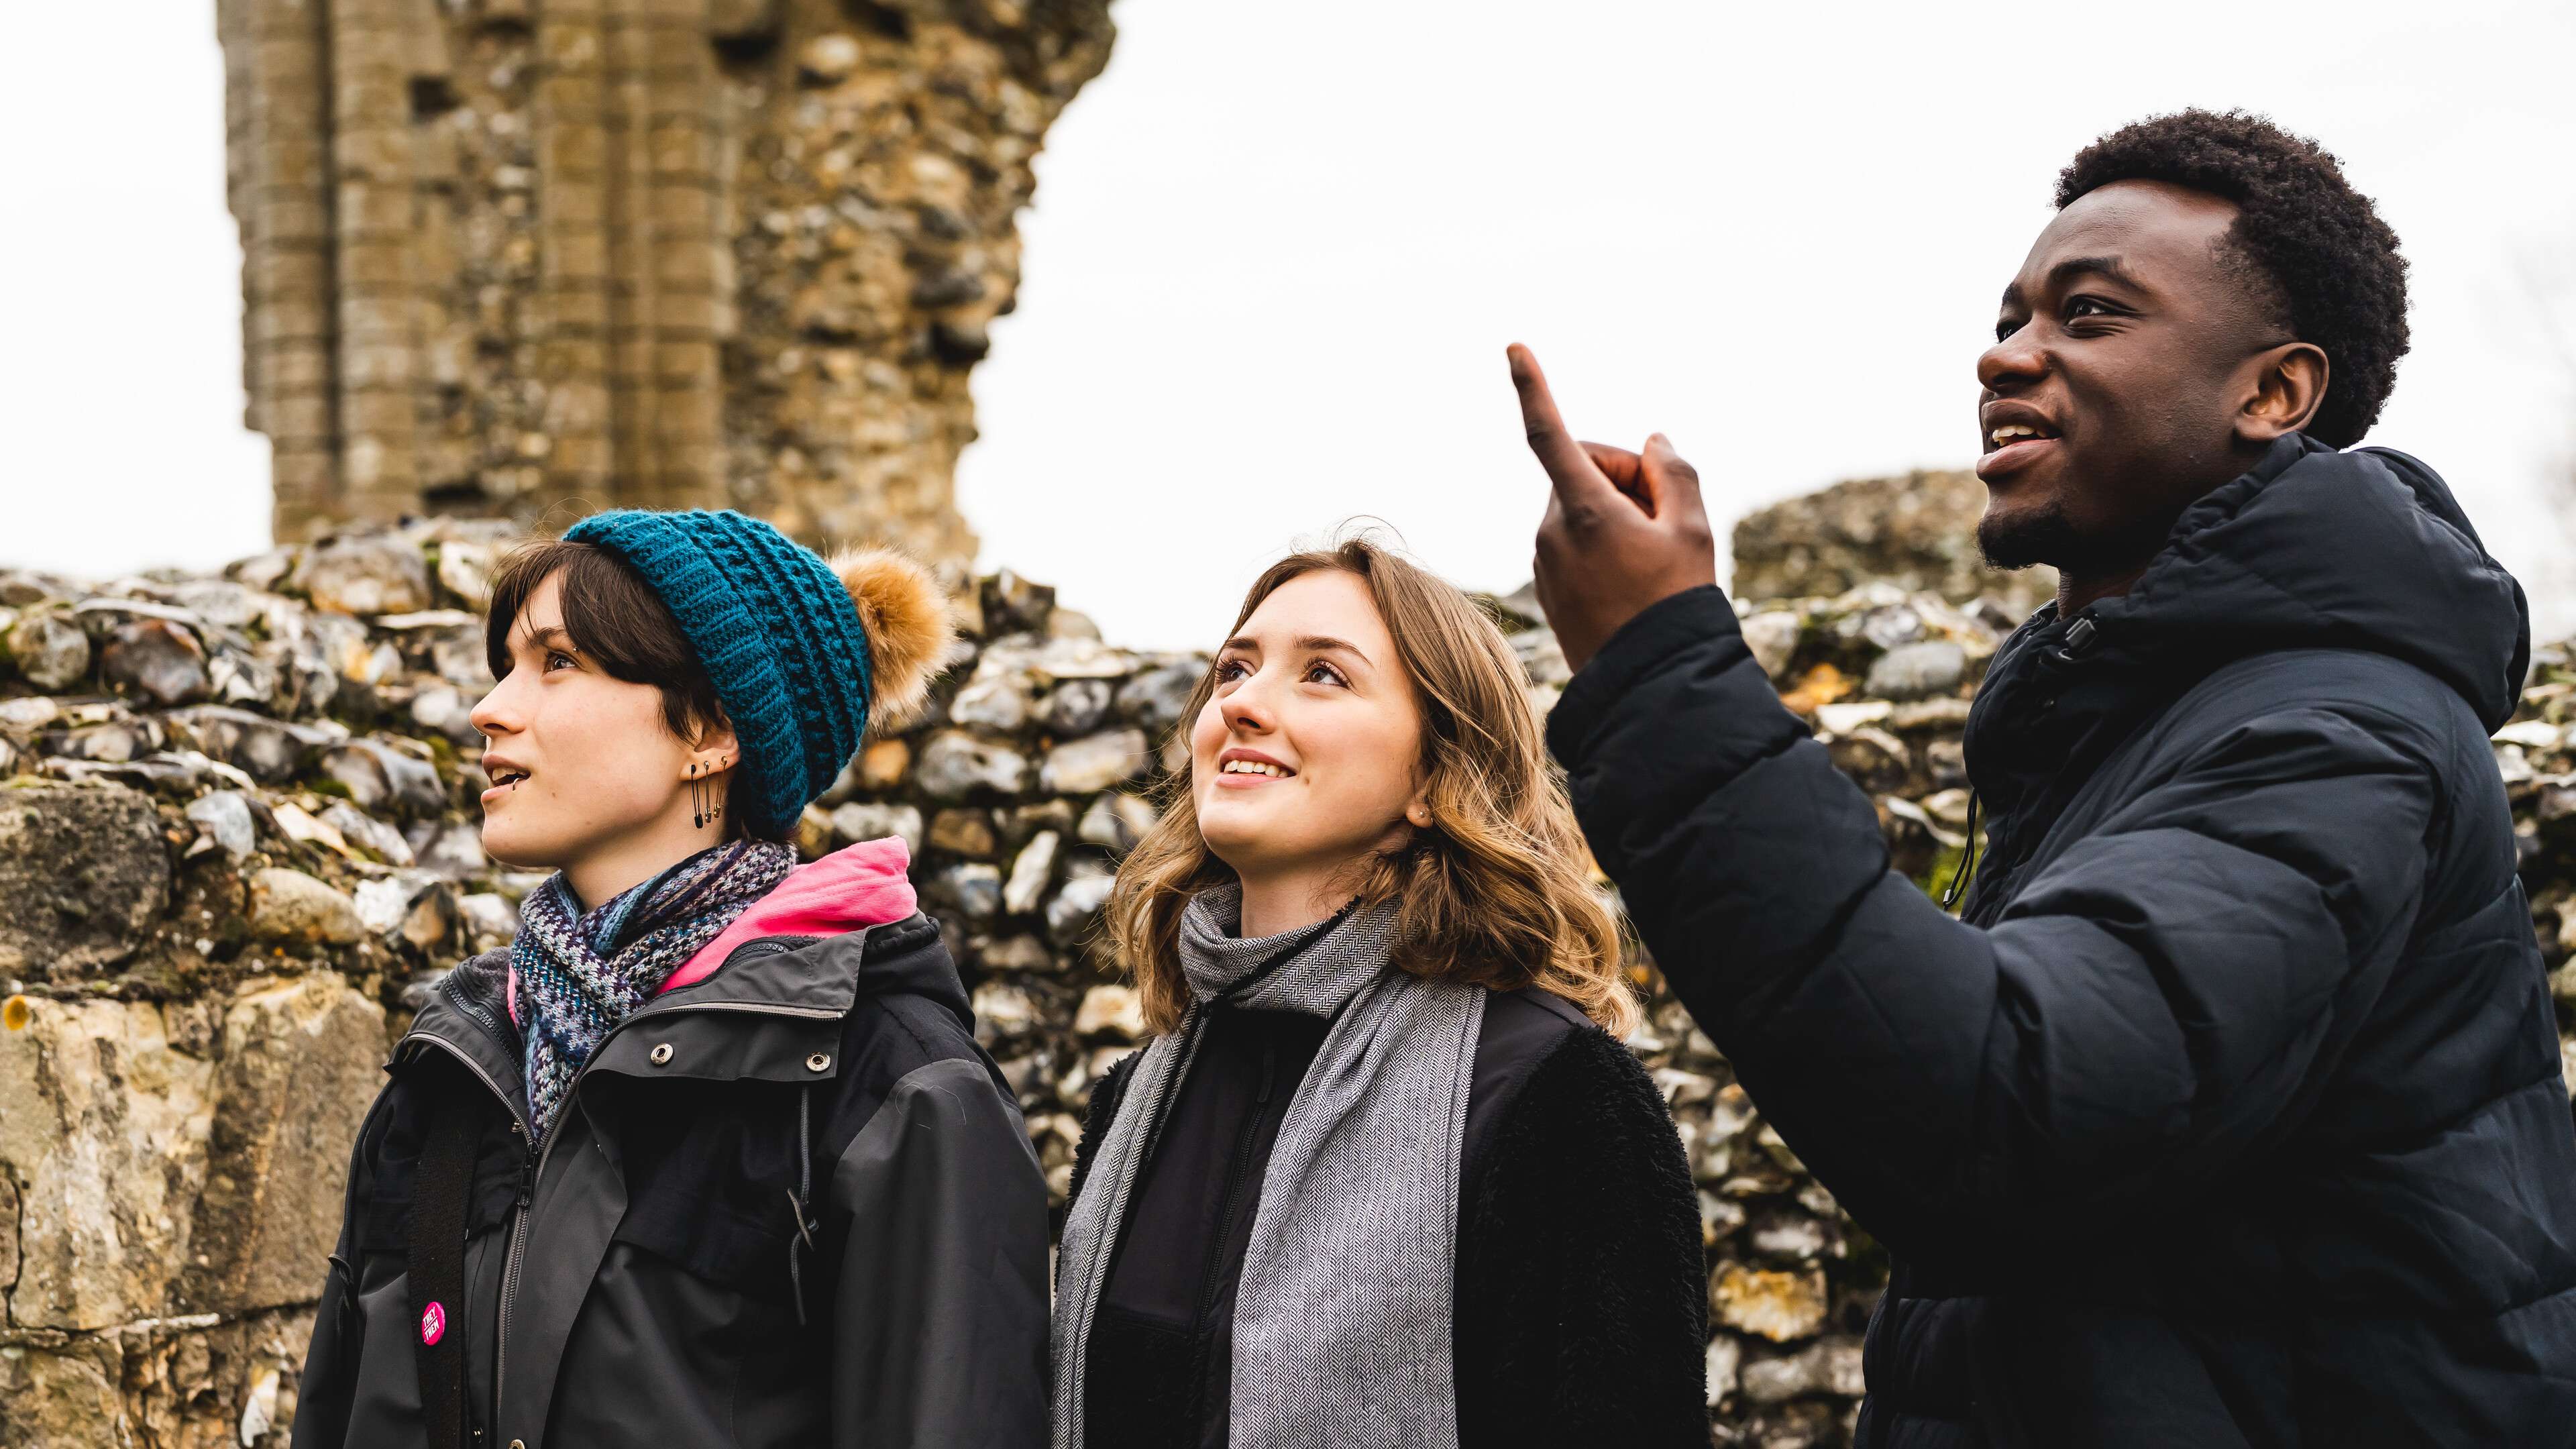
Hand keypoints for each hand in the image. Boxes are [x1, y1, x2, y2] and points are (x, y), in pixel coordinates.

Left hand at [1509, 344, 1716, 671]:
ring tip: (1655, 557)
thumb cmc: (1675, 603)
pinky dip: (1606, 541)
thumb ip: (1673, 472)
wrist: (1651, 683)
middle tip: (1666, 515)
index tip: (1513, 349)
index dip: (1533, 388)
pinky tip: (1636, 579)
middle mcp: (1552, 531)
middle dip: (1626, 476)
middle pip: (1587, 469)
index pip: (1551, 435)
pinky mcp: (1550, 584)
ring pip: (1584, 505)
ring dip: (1619, 512)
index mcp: (1583, 510)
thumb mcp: (1693, 528)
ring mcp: (1546, 560)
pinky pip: (1577, 540)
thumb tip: (1652, 443)